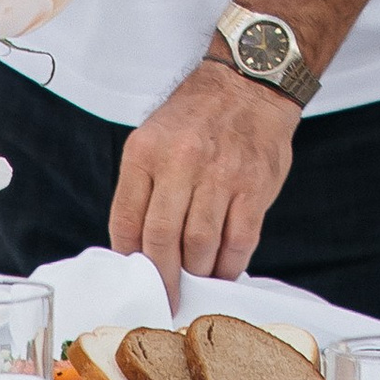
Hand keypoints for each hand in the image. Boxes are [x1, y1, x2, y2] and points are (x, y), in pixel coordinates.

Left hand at [111, 61, 300, 305]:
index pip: (125, 222)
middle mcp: (180, 161)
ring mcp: (220, 174)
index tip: (137, 279)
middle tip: (166, 298)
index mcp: (145, 152)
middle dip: (162, 280)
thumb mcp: (154, 138)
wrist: (249, 81)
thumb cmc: (197, 117)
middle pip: (161, 241)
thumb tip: (136, 250)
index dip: (130, 260)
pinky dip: (229, 266)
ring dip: (197, 274)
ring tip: (197, 280)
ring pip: (200, 248)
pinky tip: (223, 269)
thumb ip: (142, 189)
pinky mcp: (254, 185)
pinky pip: (238, 242)